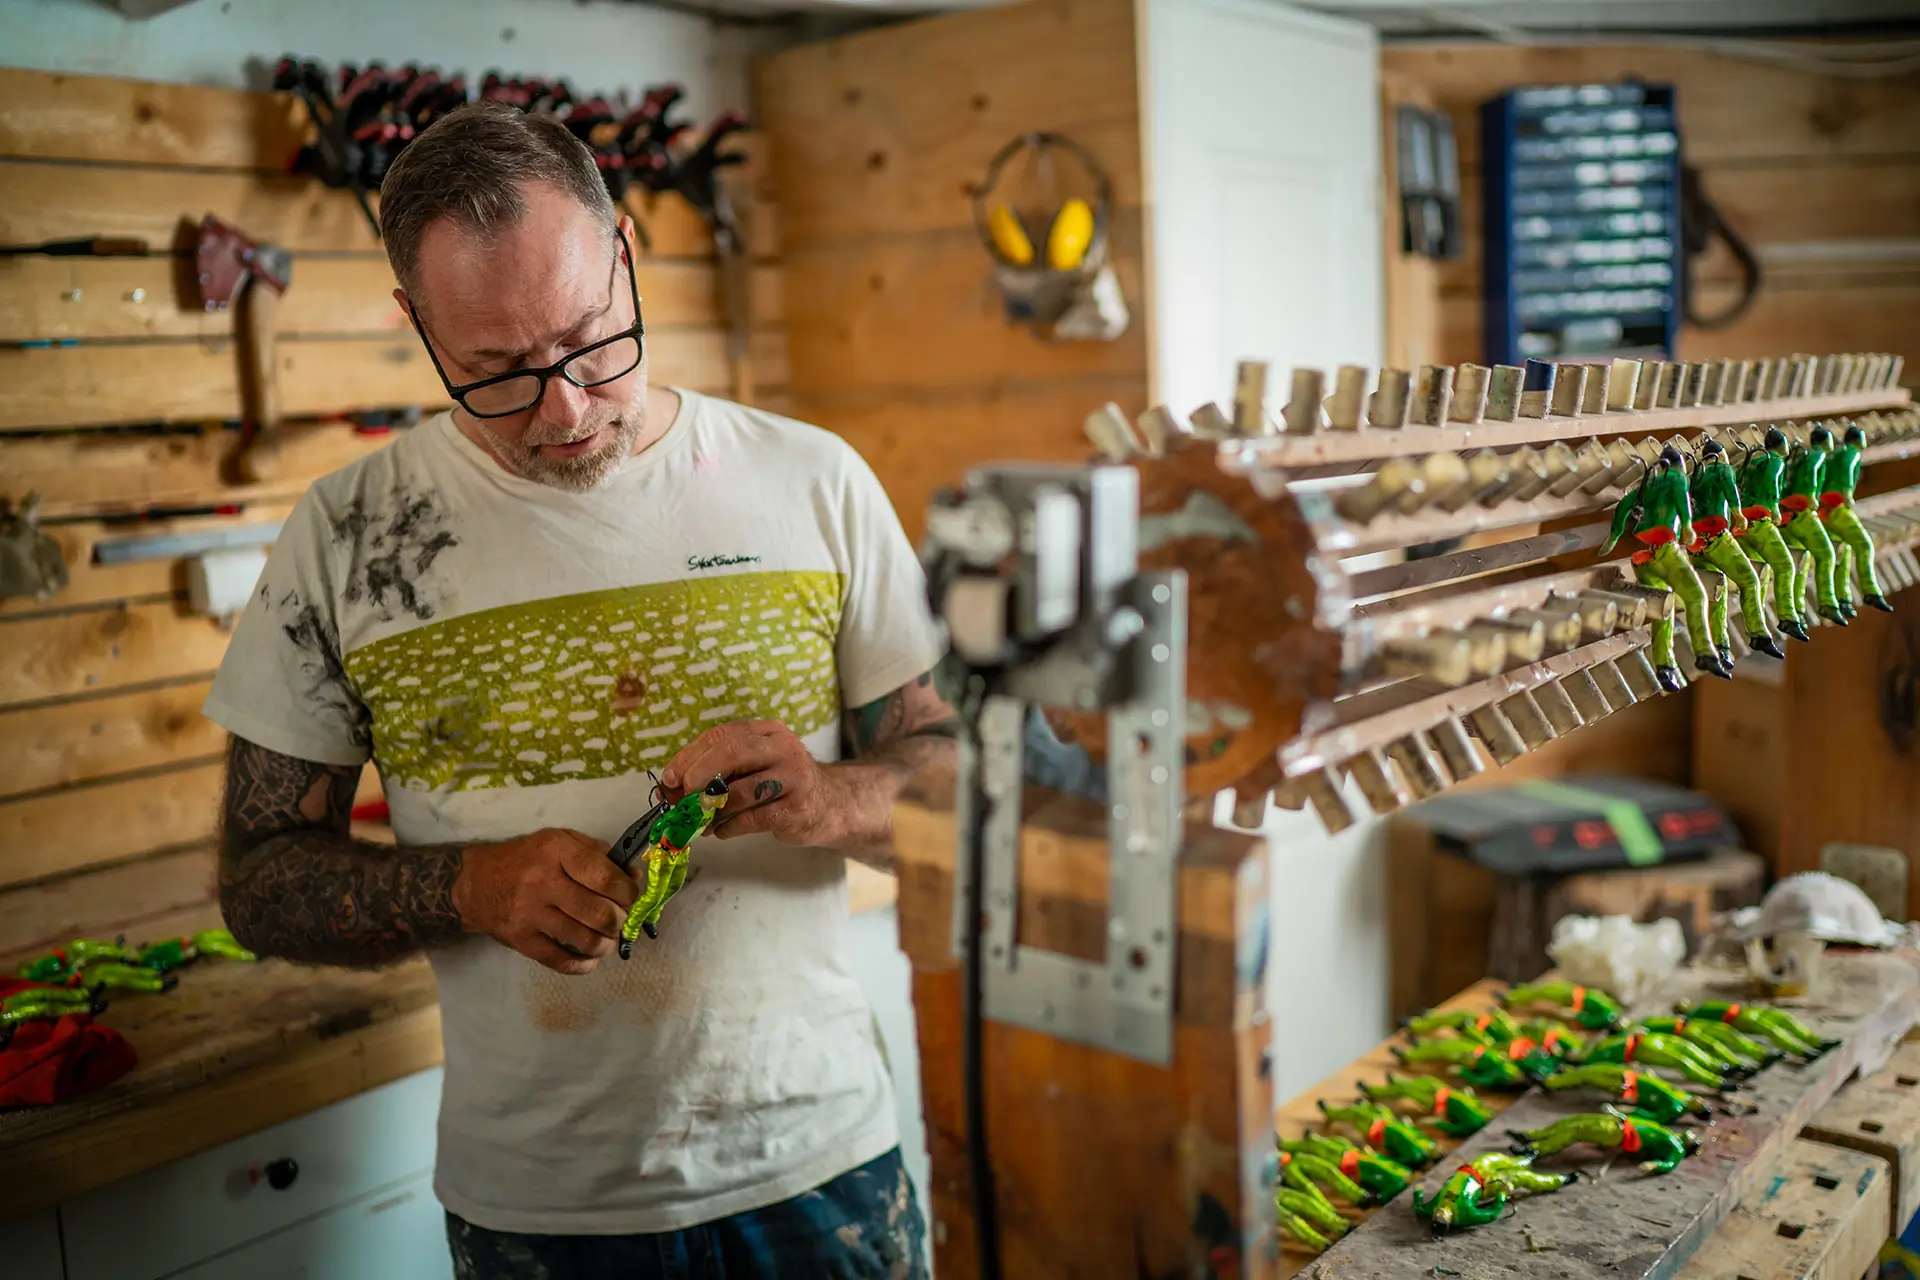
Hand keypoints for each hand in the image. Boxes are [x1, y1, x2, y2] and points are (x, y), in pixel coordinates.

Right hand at [452, 828, 637, 974]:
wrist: (474, 882)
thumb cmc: (526, 858)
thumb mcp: (560, 841)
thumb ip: (599, 855)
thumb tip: (634, 877)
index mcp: (556, 851)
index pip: (604, 877)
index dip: (627, 891)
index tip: (630, 895)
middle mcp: (543, 882)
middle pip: (599, 913)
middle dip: (620, 920)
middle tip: (620, 919)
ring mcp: (530, 914)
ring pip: (585, 940)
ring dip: (606, 944)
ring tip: (607, 938)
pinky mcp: (521, 940)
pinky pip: (560, 961)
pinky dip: (583, 964)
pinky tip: (590, 958)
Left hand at [661, 719, 847, 845]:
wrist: (829, 805)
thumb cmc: (779, 784)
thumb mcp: (751, 767)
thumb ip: (715, 772)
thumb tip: (668, 788)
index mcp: (767, 731)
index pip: (721, 735)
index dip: (689, 756)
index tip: (669, 778)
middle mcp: (783, 748)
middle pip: (731, 752)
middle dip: (698, 776)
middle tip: (682, 797)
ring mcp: (793, 778)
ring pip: (739, 792)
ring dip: (711, 811)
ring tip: (702, 822)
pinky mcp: (796, 809)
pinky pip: (751, 819)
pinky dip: (728, 827)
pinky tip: (722, 831)